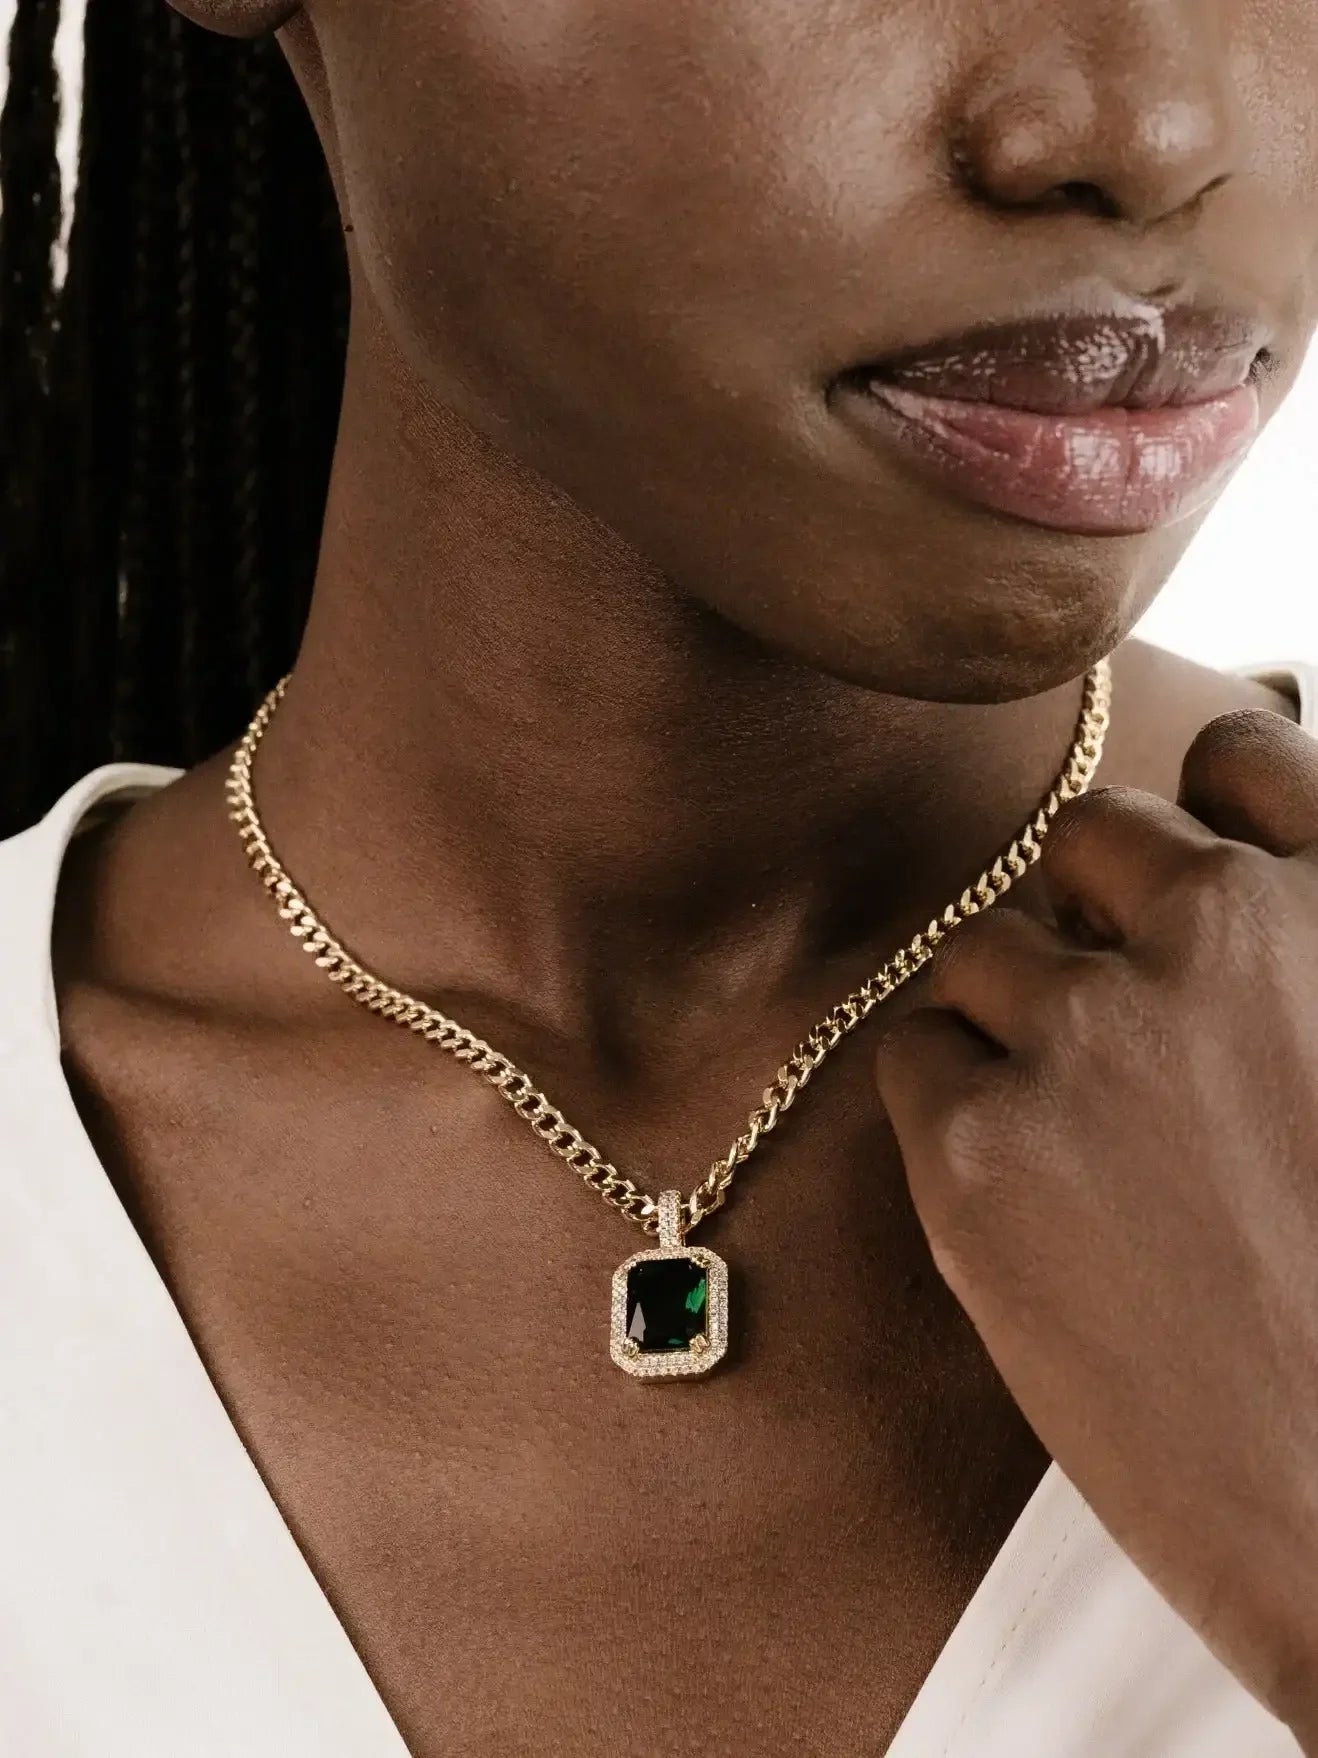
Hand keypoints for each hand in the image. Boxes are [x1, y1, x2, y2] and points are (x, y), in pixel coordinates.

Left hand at [874, 707, 1317, 1744]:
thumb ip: (1307, 946)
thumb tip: (1221, 842)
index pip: (1238, 755)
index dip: (1196, 816)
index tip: (1173, 884)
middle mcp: (1223, 934)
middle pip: (1087, 838)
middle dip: (1089, 918)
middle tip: (1117, 1041)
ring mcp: (1093, 1031)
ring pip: (985, 948)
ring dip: (1013, 1023)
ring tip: (1082, 1151)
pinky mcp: (976, 1142)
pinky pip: (916, 1056)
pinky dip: (949, 1112)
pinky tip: (1023, 1202)